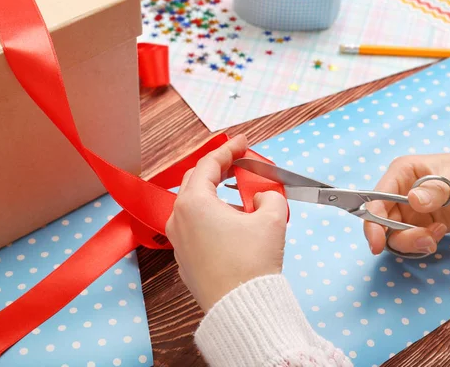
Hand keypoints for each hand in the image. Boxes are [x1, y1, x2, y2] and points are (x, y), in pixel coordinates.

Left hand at [165, 135, 287, 311]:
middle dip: (219, 170)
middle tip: (240, 165)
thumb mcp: (271, 219)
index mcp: (194, 203)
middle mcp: (179, 219)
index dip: (229, 149)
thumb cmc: (251, 264)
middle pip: (196, 181)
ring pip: (195, 206)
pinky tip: (235, 225)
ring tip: (245, 201)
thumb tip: (263, 196)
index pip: (209, 164)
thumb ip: (269, 196)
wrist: (242, 308)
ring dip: (217, 196)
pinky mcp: (185, 259)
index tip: (242, 142)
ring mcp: (179, 241)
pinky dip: (213, 218)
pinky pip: (196, 228)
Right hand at [364, 151, 449, 254]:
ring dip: (412, 241)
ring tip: (436, 236)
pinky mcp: (424, 224)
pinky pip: (411, 240)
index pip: (377, 198)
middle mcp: (402, 191)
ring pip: (395, 235)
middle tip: (424, 240)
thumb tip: (413, 200)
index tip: (377, 243)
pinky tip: (441, 233)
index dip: (372, 220)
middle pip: (382, 222)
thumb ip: (436, 190)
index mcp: (403, 172)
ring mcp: (412, 209)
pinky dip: (423, 243)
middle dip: (399, 236)